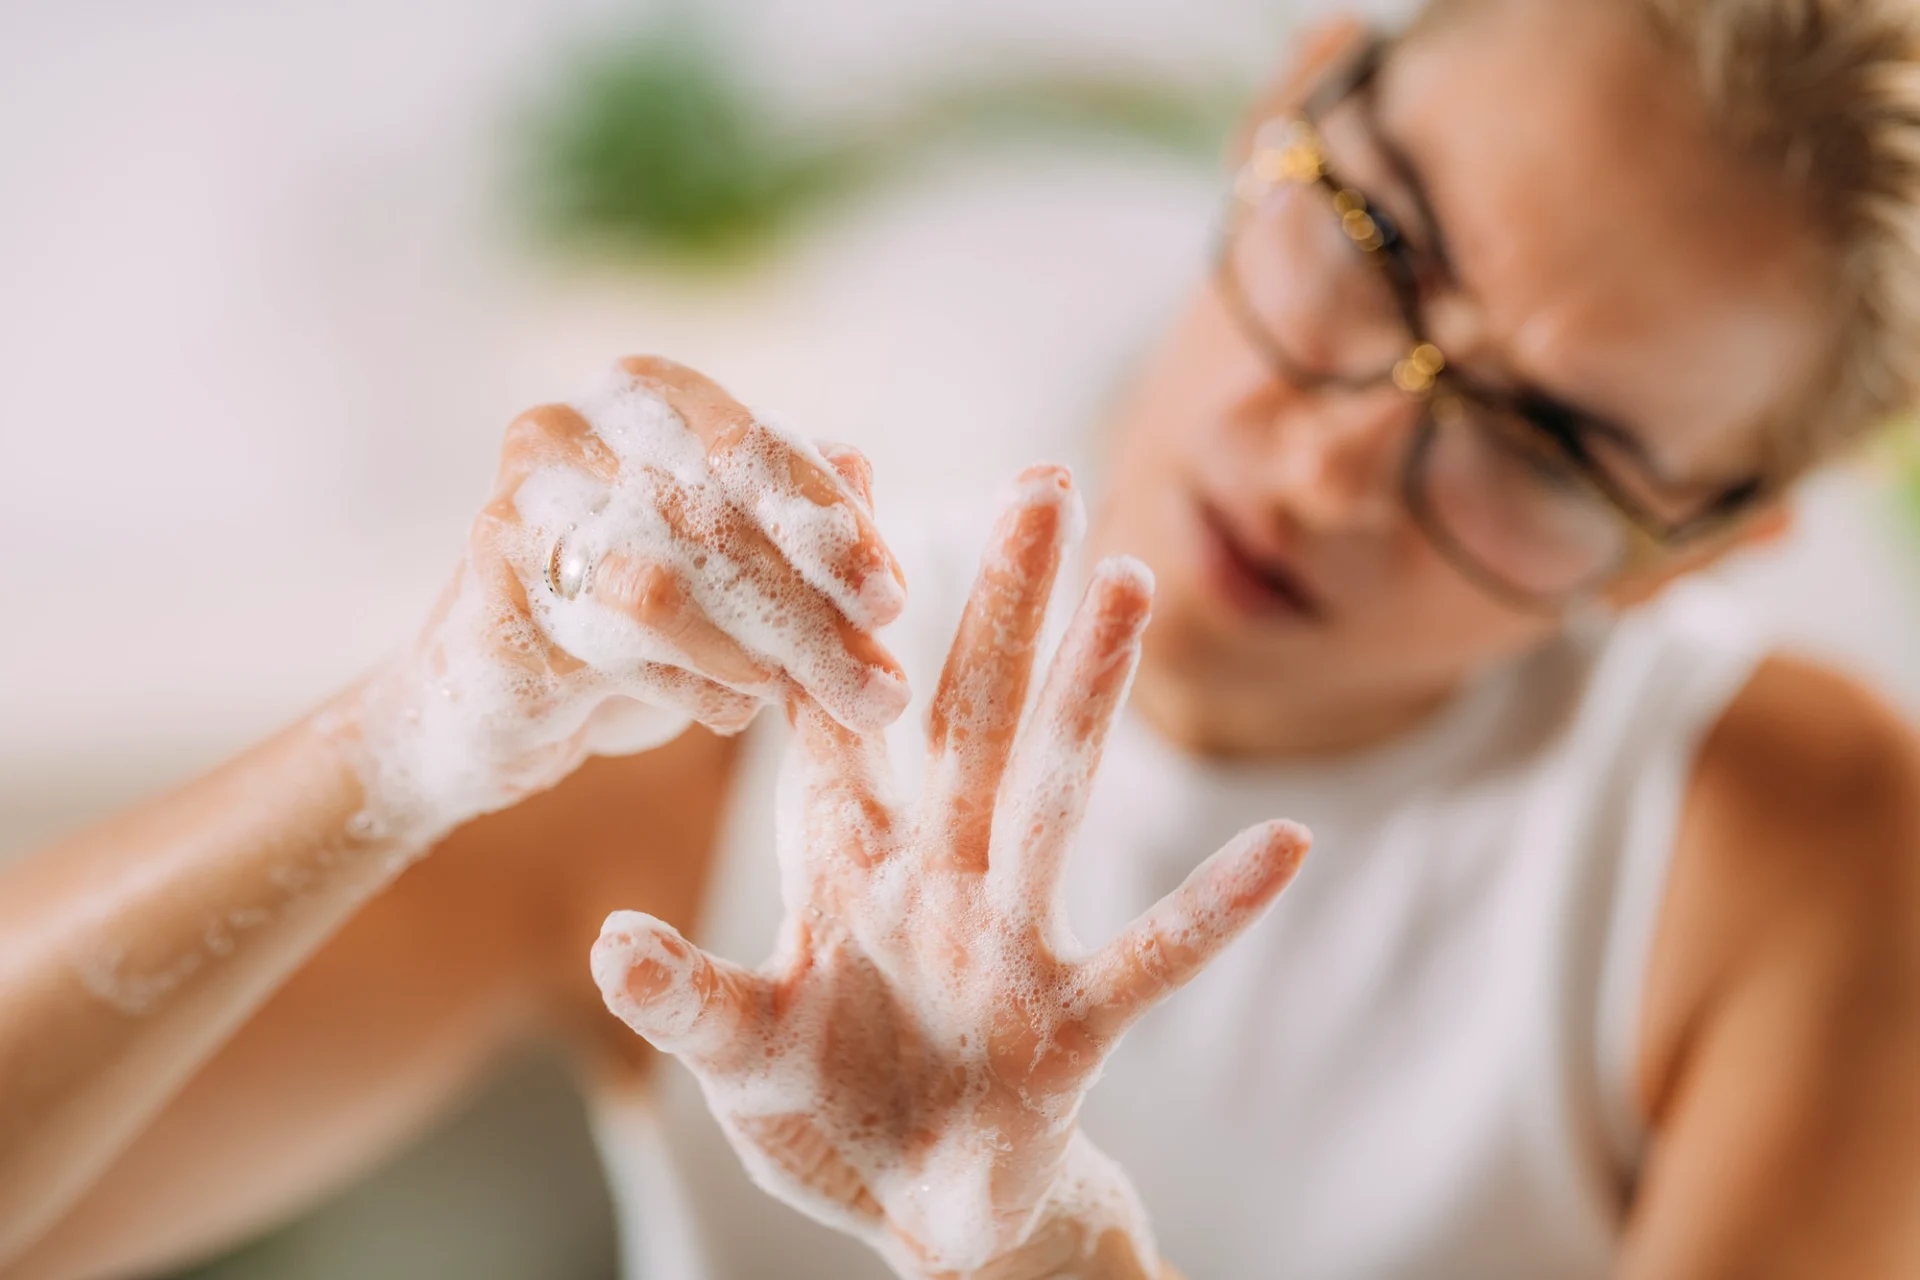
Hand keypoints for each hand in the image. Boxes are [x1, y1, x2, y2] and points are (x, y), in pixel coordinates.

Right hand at [346, 356, 909, 842]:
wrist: (496, 695)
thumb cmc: (640, 614)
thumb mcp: (740, 558)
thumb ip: (802, 518)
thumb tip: (863, 477)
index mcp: (646, 394)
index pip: (754, 447)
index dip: (829, 527)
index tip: (889, 603)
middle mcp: (569, 430)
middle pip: (716, 521)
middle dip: (813, 615)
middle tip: (879, 688)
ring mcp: (515, 508)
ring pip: (661, 590)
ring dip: (758, 657)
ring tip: (812, 703)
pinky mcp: (487, 599)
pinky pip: (608, 650)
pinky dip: (690, 688)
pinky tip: (732, 711)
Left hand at [593, 467, 1308, 1277]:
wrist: (916, 1213)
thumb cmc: (829, 1114)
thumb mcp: (740, 1057)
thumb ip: (686, 1000)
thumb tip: (609, 941)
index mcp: (847, 866)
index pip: (834, 712)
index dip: (826, 608)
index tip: (840, 486)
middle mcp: (937, 876)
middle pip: (968, 715)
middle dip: (999, 601)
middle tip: (1041, 483)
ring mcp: (1009, 940)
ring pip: (1052, 794)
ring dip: (1091, 694)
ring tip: (1129, 585)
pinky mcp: (1069, 1022)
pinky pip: (1153, 956)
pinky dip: (1216, 906)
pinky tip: (1287, 844)